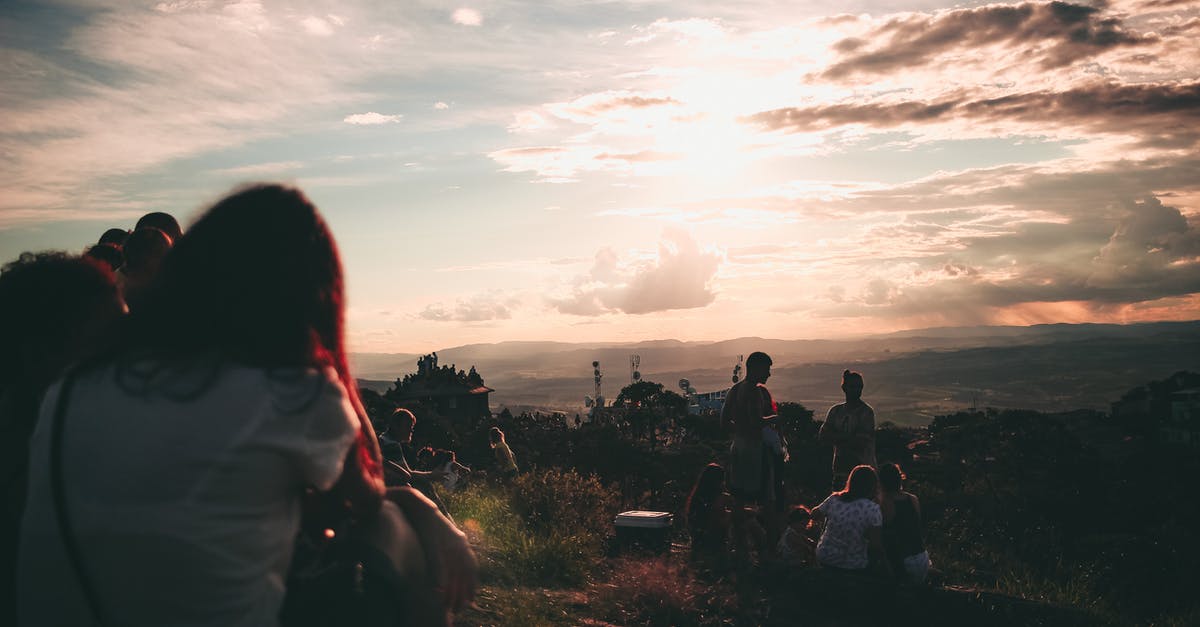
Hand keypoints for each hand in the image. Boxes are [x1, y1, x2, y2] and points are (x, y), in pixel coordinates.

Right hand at [389, 488, 478, 611]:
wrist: (416, 504)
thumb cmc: (427, 523)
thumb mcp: (440, 540)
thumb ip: (444, 555)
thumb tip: (446, 573)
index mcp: (460, 541)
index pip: (471, 566)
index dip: (472, 584)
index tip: (470, 600)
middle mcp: (457, 541)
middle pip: (464, 572)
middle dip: (462, 592)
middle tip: (458, 608)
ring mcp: (446, 541)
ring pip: (453, 571)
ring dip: (451, 590)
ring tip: (448, 605)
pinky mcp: (433, 541)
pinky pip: (439, 563)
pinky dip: (439, 578)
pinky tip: (437, 591)